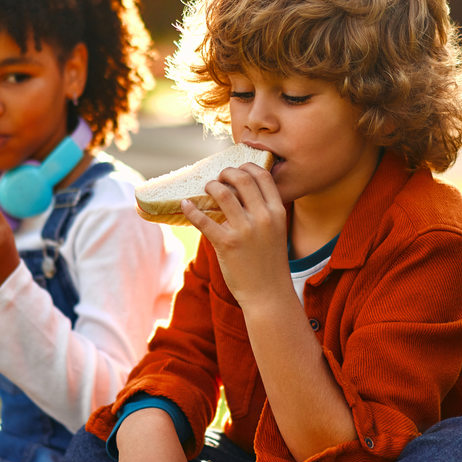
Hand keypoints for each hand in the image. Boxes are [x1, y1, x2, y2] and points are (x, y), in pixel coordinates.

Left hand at [181, 163, 290, 307]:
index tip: (236, 169)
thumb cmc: (270, 263)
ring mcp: (244, 231)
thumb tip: (240, 193)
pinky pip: (203, 220)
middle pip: (242, 178)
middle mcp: (262, 218)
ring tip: (206, 189)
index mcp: (276, 212)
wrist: (269, 295)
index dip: (246, 166)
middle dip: (226, 173)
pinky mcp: (226, 244)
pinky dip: (191, 209)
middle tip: (219, 179)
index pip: (262, 176)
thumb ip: (264, 212)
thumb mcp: (276, 232)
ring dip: (211, 186)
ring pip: (223, 193)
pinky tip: (185, 204)